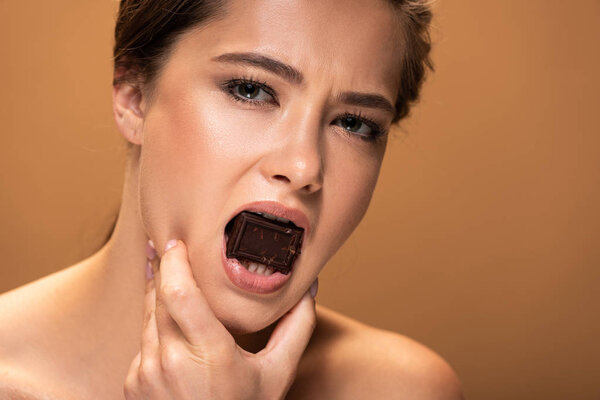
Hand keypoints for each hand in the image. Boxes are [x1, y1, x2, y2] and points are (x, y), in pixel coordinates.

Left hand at [124, 240, 316, 398]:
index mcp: (209, 354)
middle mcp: (171, 361)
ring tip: (164, 271)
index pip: (179, 294)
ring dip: (156, 292)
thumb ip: (297, 327)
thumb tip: (309, 287)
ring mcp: (148, 373)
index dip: (174, 262)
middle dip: (162, 269)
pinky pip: (144, 340)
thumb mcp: (278, 373)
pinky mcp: (133, 383)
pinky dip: (156, 326)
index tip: (176, 240)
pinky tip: (171, 324)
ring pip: (148, 316)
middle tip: (167, 245)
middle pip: (158, 297)